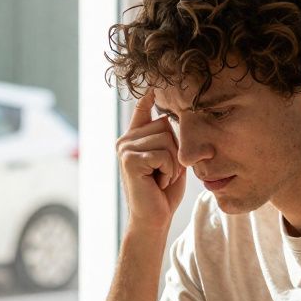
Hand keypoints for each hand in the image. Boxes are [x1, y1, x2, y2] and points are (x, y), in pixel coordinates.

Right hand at [116, 89, 187, 233]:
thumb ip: (168, 138)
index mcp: (134, 137)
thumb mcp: (169, 159)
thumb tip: (170, 114)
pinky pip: (163, 154)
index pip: (142, 108)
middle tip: (164, 172)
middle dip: (175, 151)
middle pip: (165, 124)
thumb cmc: (164, 192)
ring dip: (173, 164)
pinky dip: (168, 171)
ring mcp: (125, 148)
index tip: (153, 81)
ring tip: (161, 178)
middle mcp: (126, 139)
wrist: (153, 220)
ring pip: (166, 139)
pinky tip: (157, 183)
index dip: (148, 95)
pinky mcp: (129, 159)